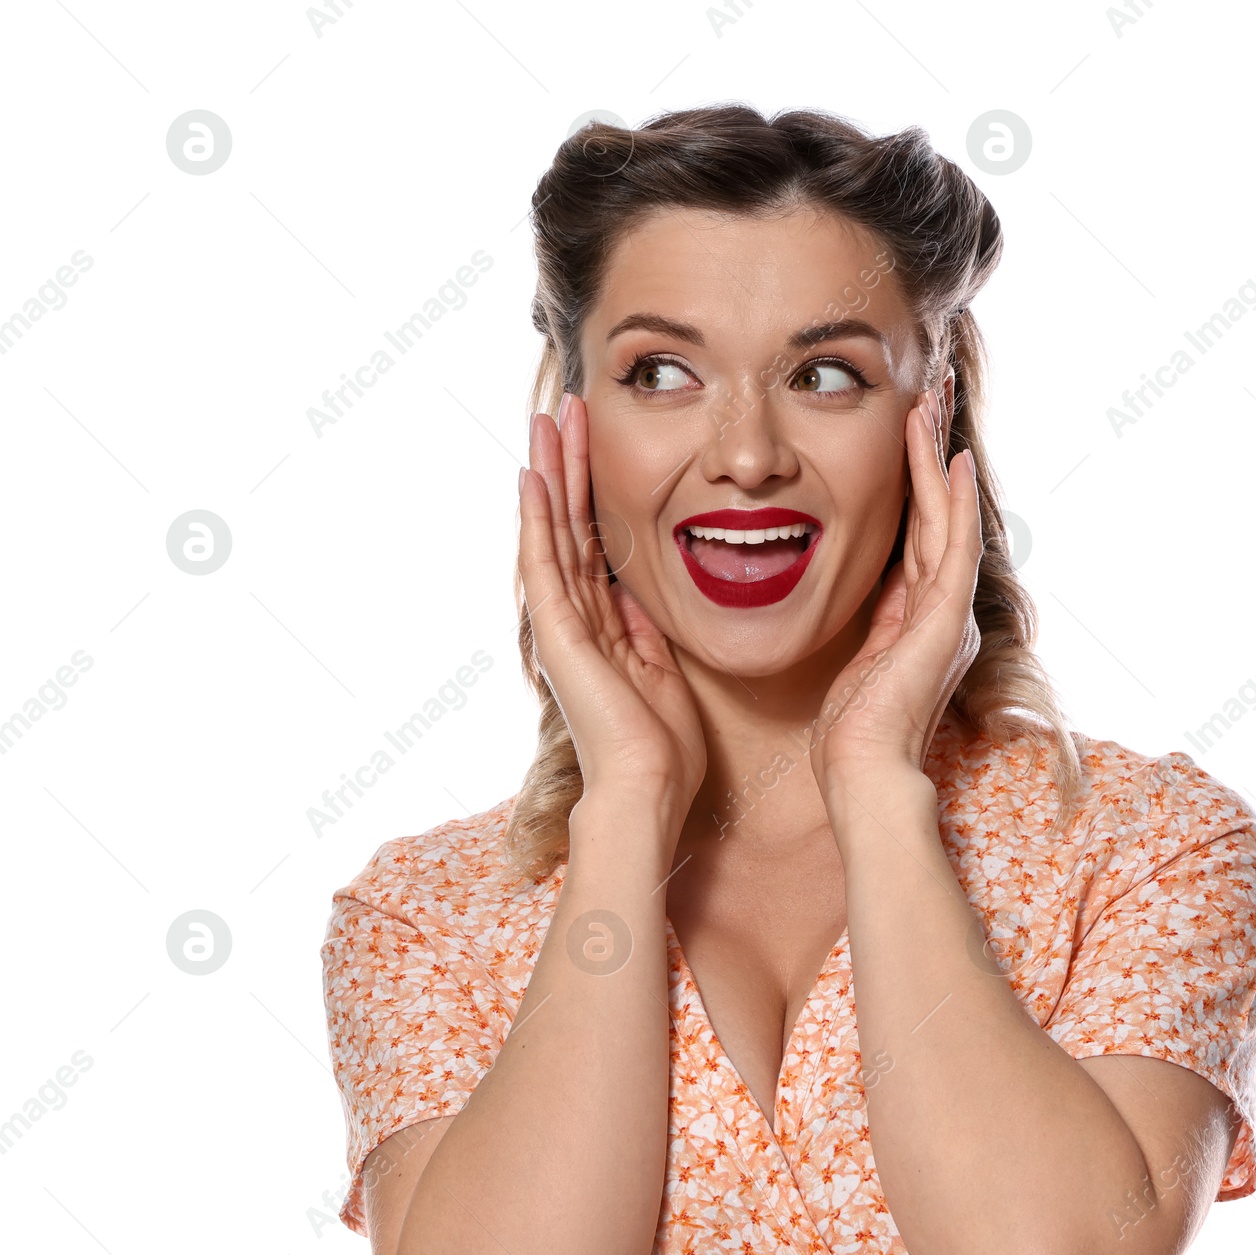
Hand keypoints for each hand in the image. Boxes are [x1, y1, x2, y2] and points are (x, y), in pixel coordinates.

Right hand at [518, 395, 706, 821]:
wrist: (649, 786)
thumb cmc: (664, 745)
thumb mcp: (663, 666)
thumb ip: (647, 628)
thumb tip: (643, 591)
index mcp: (603, 625)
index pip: (594, 542)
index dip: (595, 491)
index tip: (598, 442)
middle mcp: (574, 619)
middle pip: (567, 525)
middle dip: (568, 466)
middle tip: (566, 409)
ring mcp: (561, 624)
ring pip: (550, 532)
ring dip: (549, 474)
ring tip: (546, 421)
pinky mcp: (557, 634)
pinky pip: (543, 564)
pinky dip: (536, 519)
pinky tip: (532, 476)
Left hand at [809, 388, 981, 795]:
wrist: (864, 773)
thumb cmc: (850, 735)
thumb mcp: (855, 663)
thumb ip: (866, 623)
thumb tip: (853, 587)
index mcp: (921, 622)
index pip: (917, 539)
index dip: (913, 488)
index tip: (905, 438)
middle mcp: (944, 613)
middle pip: (938, 520)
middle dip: (930, 461)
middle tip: (927, 403)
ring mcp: (950, 616)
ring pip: (946, 522)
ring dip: (937, 464)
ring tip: (930, 410)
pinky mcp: (946, 622)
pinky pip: (954, 549)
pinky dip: (955, 504)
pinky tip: (953, 462)